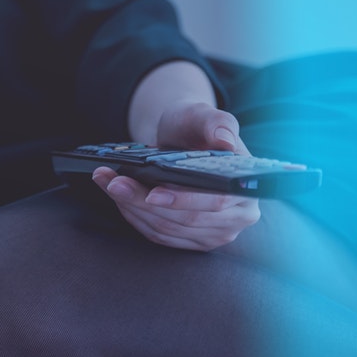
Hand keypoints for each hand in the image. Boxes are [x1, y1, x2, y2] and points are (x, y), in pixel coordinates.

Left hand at [93, 101, 260, 250]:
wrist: (183, 141)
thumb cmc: (195, 128)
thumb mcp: (203, 116)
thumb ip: (217, 123)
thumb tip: (224, 140)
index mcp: (247, 189)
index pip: (215, 202)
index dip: (182, 200)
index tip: (151, 193)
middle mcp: (238, 217)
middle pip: (184, 219)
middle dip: (142, 201)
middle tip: (114, 182)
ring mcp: (214, 233)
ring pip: (165, 229)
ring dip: (131, 207)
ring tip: (108, 183)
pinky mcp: (191, 241)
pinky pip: (157, 234)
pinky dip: (133, 215)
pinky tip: (117, 196)